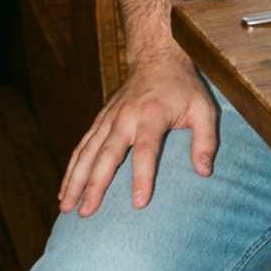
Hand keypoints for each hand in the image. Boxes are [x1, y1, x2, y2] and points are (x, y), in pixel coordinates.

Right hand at [58, 52, 216, 218]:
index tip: (139, 204)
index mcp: (152, 114)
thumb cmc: (184, 88)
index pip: (146, 150)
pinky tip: (65, 190)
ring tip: (66, 208)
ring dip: (75, 180)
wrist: (158, 57)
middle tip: (86, 214)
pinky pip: (82, 146)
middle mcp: (125, 116)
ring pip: (87, 152)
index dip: (142, 177)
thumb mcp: (205, 109)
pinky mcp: (100, 120)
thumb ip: (206, 140)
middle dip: (95, 185)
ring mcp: (109, 118)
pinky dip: (72, 168)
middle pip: (107, 154)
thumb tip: (204, 172)